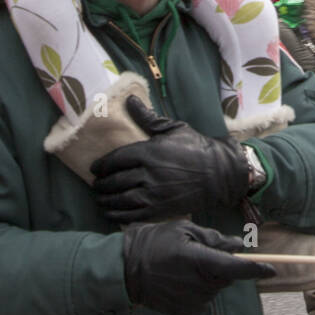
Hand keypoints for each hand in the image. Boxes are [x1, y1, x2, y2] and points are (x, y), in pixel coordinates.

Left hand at [91, 95, 249, 222]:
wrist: (219, 173)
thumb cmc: (196, 148)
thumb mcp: (173, 128)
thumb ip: (148, 117)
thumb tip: (129, 99)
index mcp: (149, 152)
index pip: (116, 159)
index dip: (102, 165)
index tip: (94, 168)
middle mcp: (149, 174)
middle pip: (115, 180)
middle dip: (101, 184)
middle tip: (96, 185)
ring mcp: (154, 194)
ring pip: (121, 199)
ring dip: (106, 200)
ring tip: (100, 200)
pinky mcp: (161, 210)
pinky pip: (133, 214)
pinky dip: (118, 215)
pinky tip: (110, 213)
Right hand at [123, 220, 273, 314]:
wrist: (125, 270)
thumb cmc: (155, 242)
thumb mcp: (184, 230)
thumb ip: (213, 238)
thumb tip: (237, 245)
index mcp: (202, 261)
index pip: (239, 268)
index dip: (258, 269)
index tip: (273, 269)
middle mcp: (201, 285)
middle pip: (227, 277)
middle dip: (221, 266)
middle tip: (198, 254)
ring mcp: (194, 302)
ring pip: (214, 288)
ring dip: (207, 278)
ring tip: (182, 267)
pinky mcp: (185, 313)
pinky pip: (202, 300)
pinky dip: (196, 291)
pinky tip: (178, 282)